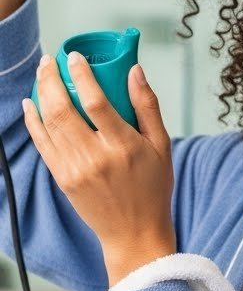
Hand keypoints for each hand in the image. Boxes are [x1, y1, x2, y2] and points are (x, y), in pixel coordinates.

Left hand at [23, 51, 176, 280]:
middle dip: (51, 79)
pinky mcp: (62, 179)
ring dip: (41, 94)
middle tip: (51, 60)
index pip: (96, 102)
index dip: (82, 76)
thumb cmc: (152, 188)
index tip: (75, 57)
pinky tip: (32, 104)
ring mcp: (75, 170)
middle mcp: (96, 158)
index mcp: (124, 147)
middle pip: (64, 110)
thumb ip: (148, 106)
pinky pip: (42, 144)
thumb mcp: (162, 146)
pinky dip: (34, 121)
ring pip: (49, 124)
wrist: (134, 233)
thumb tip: (135, 71)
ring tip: (42, 74)